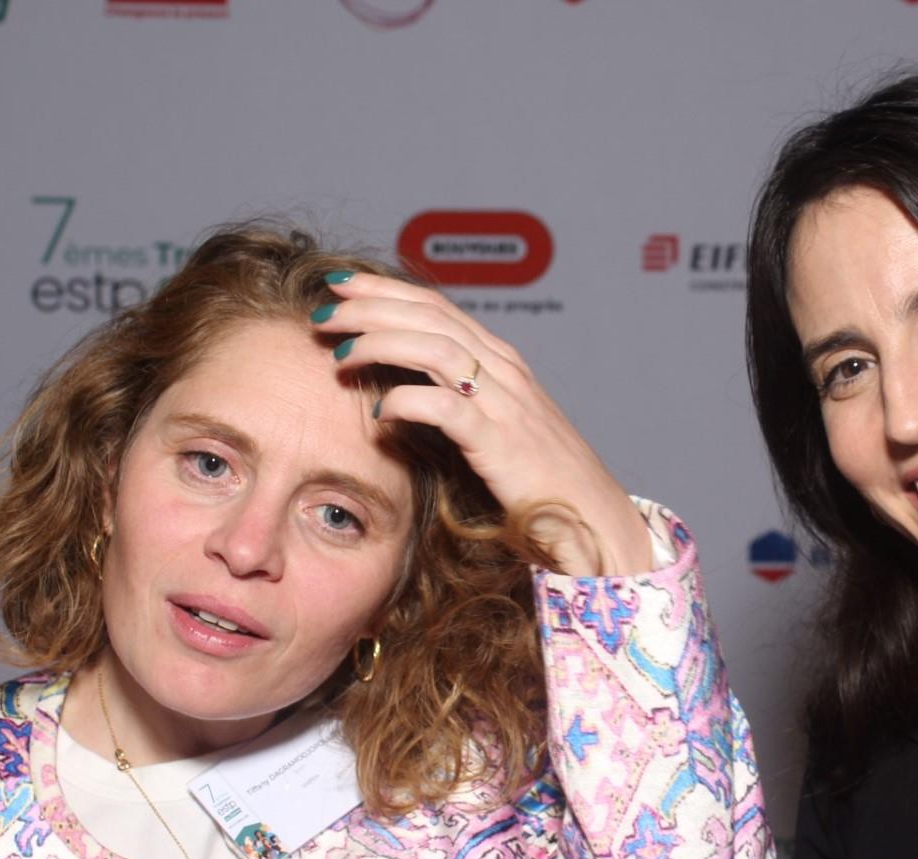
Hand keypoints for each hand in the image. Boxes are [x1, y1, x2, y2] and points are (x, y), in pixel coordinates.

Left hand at [315, 272, 653, 576]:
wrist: (592, 515)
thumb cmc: (541, 477)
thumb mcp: (499, 422)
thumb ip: (461, 395)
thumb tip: (405, 382)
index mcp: (502, 361)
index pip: (436, 307)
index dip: (385, 290)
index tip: (341, 284)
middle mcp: (504, 372)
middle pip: (429, 317)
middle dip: (371, 307)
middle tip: (324, 311)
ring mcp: (506, 405)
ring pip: (435, 349)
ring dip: (381, 344)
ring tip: (340, 354)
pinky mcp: (501, 444)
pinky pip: (447, 409)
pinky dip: (409, 402)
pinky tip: (379, 411)